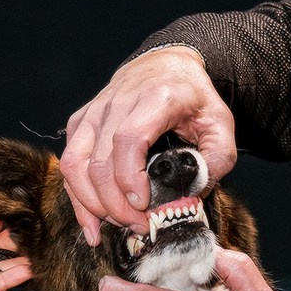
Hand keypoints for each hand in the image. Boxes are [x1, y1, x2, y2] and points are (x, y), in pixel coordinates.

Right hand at [60, 46, 236, 242]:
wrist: (165, 65)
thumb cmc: (193, 97)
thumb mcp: (221, 123)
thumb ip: (217, 159)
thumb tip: (193, 194)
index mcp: (156, 98)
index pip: (129, 139)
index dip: (129, 178)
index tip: (143, 206)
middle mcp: (117, 102)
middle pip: (99, 161)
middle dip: (115, 204)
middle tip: (140, 225)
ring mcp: (93, 112)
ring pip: (75, 165)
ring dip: (92, 204)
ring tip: (118, 225)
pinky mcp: (80, 123)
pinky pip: (68, 165)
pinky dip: (77, 198)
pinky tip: (92, 224)